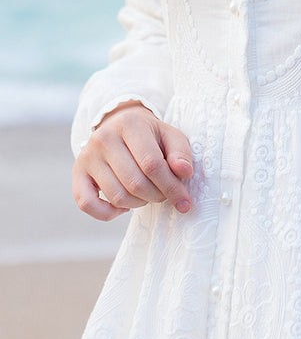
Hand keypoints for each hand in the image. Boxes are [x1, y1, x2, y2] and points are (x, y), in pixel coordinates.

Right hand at [72, 102, 193, 221]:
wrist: (120, 127)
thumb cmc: (150, 136)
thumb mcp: (170, 136)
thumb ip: (180, 152)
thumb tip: (184, 172)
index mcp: (130, 124)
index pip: (152, 164)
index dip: (171, 187)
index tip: (185, 202)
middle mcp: (104, 137)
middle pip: (135, 183)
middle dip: (157, 196)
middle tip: (164, 194)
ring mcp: (87, 156)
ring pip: (116, 196)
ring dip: (138, 204)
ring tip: (147, 195)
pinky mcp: (77, 173)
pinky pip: (87, 204)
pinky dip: (107, 214)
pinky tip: (123, 207)